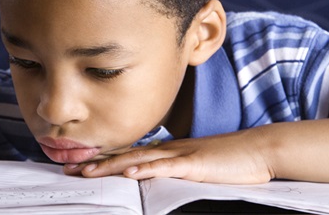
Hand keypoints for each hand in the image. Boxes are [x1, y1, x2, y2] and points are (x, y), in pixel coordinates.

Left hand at [63, 131, 273, 183]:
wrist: (259, 150)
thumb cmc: (232, 161)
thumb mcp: (199, 166)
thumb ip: (178, 170)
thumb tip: (156, 178)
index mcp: (170, 151)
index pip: (131, 154)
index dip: (104, 159)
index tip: (80, 165)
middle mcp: (170, 150)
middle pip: (126, 155)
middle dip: (96, 162)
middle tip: (69, 168)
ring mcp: (181, 155)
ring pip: (138, 159)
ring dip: (110, 166)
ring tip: (87, 171)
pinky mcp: (194, 164)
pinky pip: (165, 167)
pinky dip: (145, 169)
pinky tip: (128, 173)